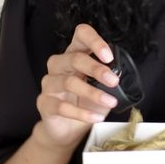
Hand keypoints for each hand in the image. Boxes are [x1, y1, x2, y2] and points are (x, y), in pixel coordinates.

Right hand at [33, 23, 120, 148]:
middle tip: (114, 81)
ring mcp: (49, 83)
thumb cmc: (86, 102)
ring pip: (68, 82)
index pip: (81, 35)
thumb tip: (120, 75)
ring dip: (93, 93)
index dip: (94, 41)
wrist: (68, 128)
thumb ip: (108, 77)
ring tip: (110, 102)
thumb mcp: (101, 86)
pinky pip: (61, 106)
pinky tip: (96, 117)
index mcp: (75, 53)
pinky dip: (82, 113)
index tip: (108, 56)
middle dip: (97, 69)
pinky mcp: (44, 102)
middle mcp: (59, 65)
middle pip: (74, 58)